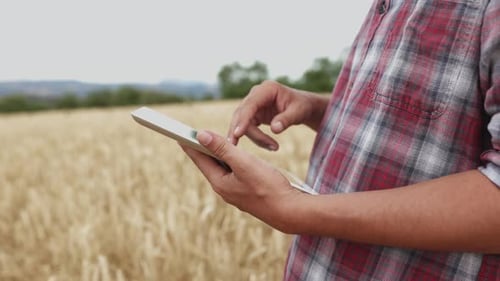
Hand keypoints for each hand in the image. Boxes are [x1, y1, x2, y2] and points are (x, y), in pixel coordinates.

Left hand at [181, 129, 308, 232]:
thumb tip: (201, 135)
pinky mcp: (247, 192)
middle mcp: (225, 189)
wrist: (290, 211)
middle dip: (203, 148)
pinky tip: (235, 158)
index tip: (180, 134)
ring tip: (212, 142)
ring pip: (223, 169)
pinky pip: (233, 174)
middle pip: (210, 164)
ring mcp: (236, 192)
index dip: (190, 145)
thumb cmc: (268, 187)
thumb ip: (223, 148)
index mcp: (220, 183)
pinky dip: (231, 162)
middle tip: (194, 134)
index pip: (200, 159)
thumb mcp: (244, 163)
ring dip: (218, 154)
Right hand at [227, 80, 328, 149]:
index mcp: (267, 89)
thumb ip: (287, 119)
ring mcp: (253, 104)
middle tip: (256, 149)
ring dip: (255, 138)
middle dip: (245, 132)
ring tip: (275, 147)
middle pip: (242, 114)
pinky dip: (256, 138)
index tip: (237, 134)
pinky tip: (268, 146)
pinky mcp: (253, 114)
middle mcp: (256, 94)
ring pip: (242, 123)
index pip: (250, 105)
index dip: (243, 119)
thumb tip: (274, 129)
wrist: (303, 106)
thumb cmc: (302, 106)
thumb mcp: (299, 112)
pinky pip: (247, 128)